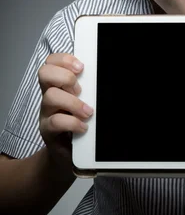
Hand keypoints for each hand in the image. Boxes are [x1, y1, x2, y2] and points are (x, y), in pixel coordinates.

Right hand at [38, 53, 93, 170]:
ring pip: (50, 96)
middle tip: (80, 89)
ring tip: (88, 112)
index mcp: (59, 85)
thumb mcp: (87, 102)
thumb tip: (110, 79)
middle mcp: (50, 95)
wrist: (69, 154)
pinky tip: (84, 127)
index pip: (52, 62)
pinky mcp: (47, 130)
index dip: (64, 59)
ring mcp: (46, 113)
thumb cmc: (81, 123)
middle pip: (44, 73)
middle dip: (65, 76)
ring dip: (73, 102)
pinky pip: (55, 121)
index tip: (81, 67)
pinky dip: (73, 123)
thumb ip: (92, 90)